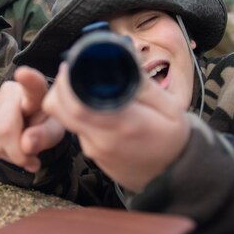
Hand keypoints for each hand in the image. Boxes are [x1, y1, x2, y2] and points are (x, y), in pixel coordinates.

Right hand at [0, 66, 65, 172]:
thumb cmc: (44, 124)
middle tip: (32, 160)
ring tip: (23, 150)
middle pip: (4, 129)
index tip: (23, 73)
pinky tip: (10, 148)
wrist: (30, 126)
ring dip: (11, 156)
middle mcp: (9, 90)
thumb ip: (45, 136)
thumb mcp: (54, 131)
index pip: (32, 84)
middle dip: (18, 153)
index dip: (28, 80)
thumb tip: (26, 146)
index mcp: (35, 91)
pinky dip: (1, 156)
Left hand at [42, 63, 191, 192]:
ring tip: (90, 86)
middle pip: (58, 110)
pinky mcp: (92, 155)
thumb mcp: (169, 108)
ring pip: (65, 119)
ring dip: (70, 100)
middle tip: (77, 70)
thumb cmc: (173, 139)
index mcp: (122, 124)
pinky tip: (100, 108)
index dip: (67, 81)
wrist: (175, 178)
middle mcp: (101, 140)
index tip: (74, 63)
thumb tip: (123, 56)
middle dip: (61, 86)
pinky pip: (78, 129)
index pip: (76, 103)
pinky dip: (81, 115)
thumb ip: (143, 84)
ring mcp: (93, 151)